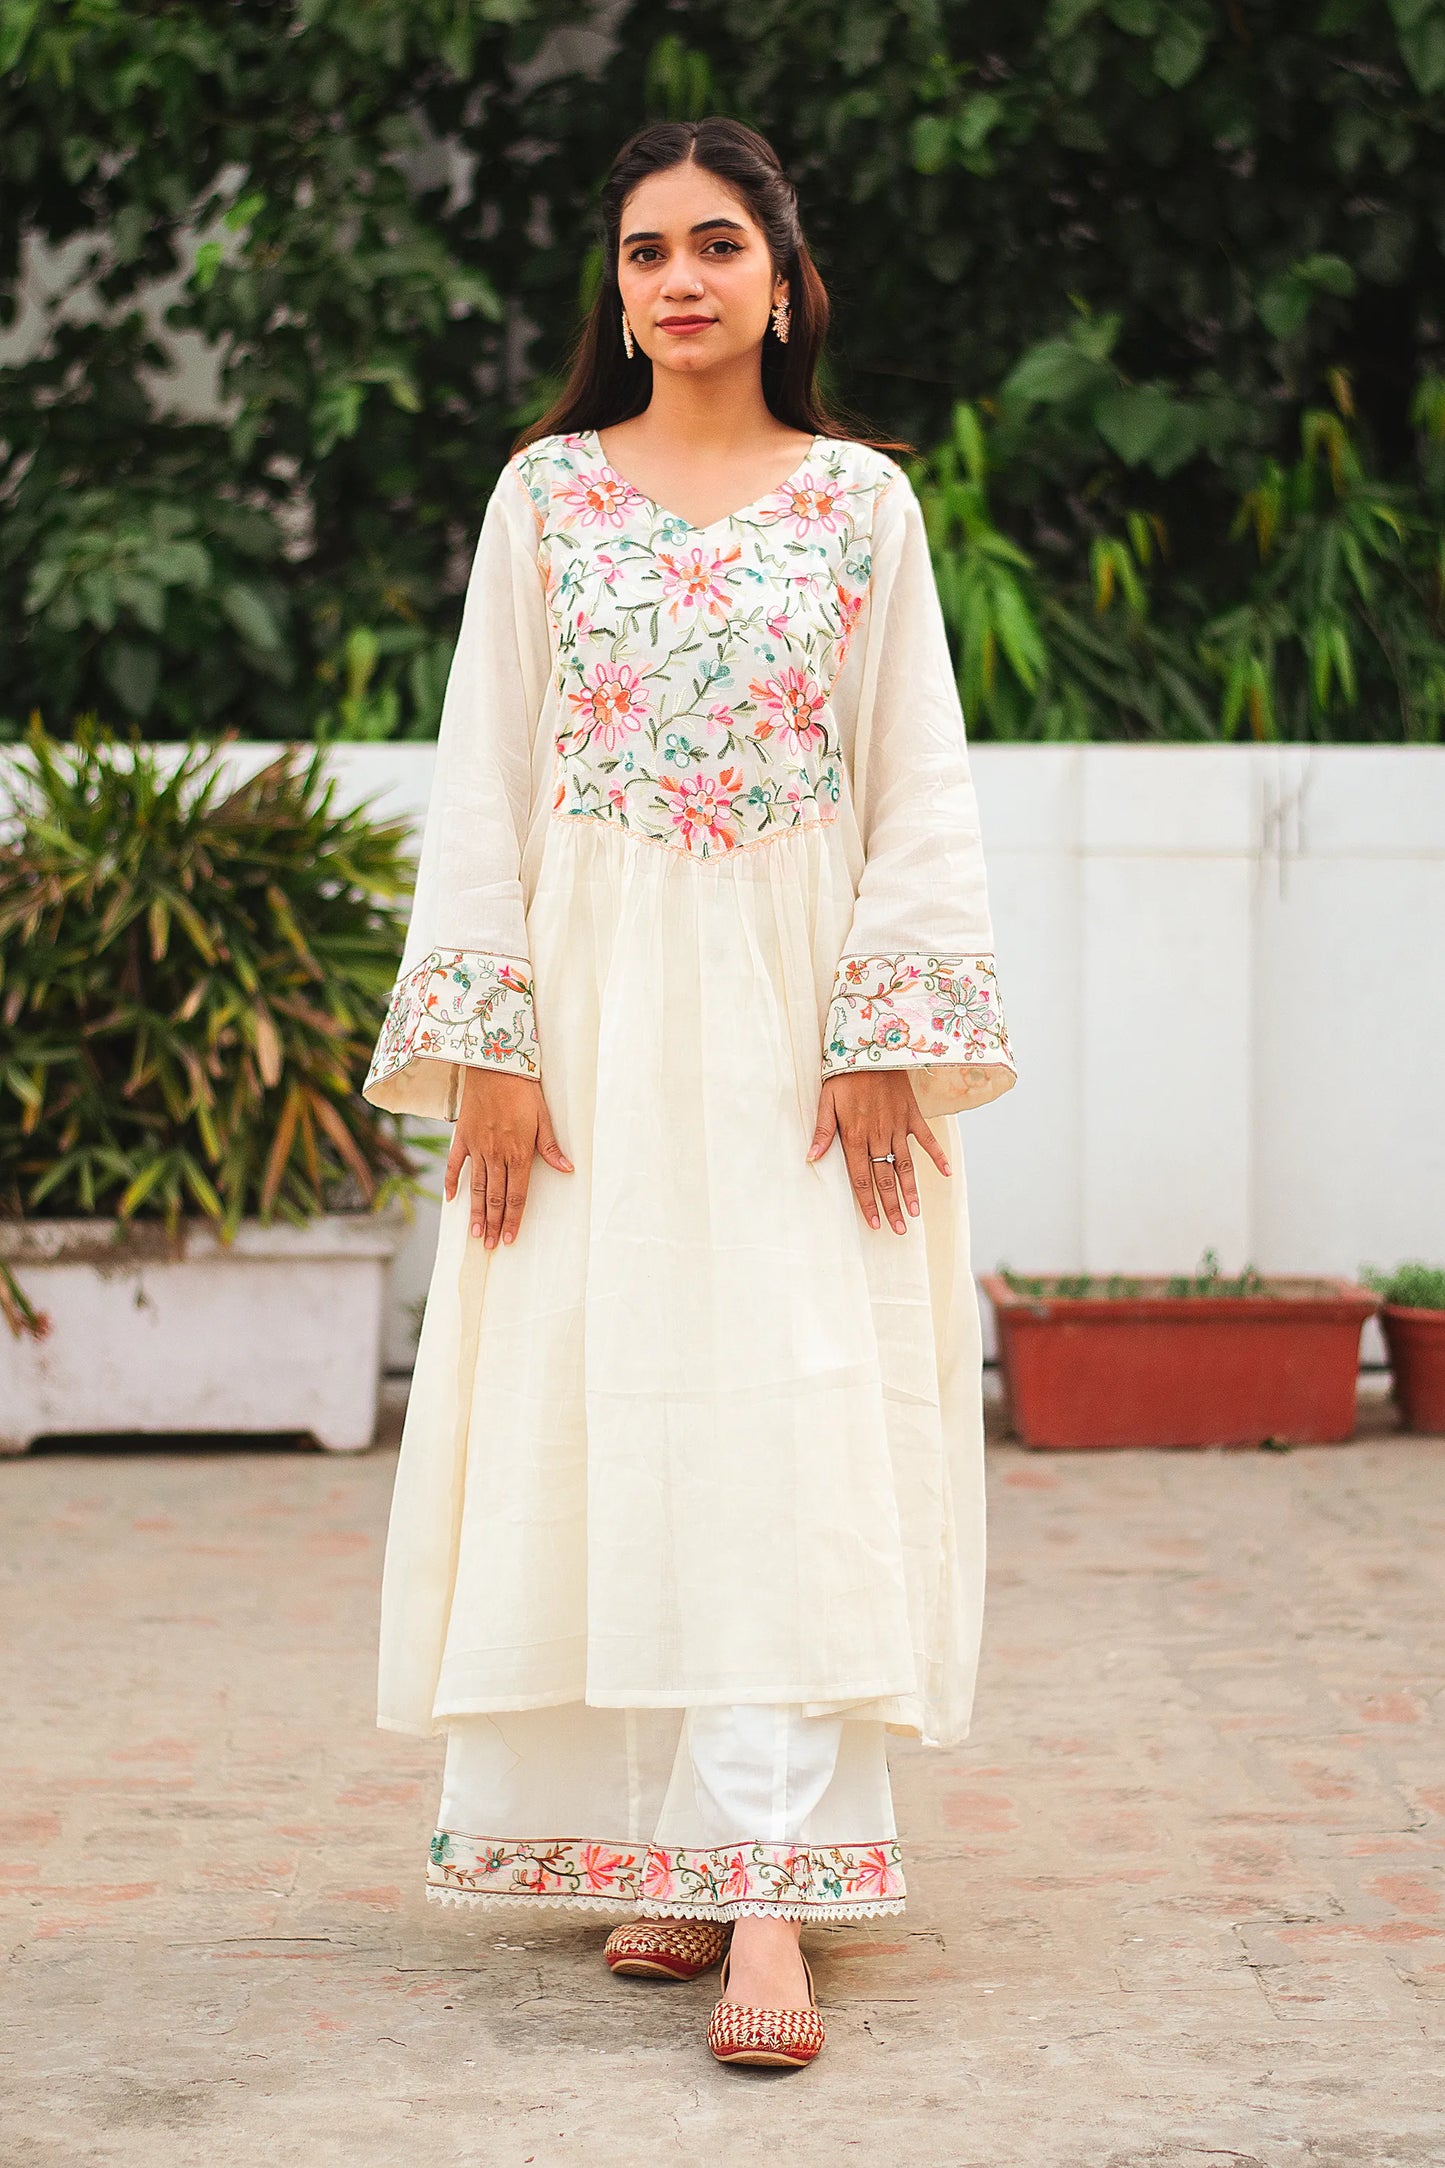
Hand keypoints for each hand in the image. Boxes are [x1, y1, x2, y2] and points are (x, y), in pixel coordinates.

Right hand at [443, 1066, 573, 1247]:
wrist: (494, 1065)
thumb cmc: (523, 1090)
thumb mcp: (543, 1117)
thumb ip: (551, 1147)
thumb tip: (567, 1169)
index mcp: (519, 1152)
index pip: (517, 1195)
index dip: (514, 1219)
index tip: (511, 1238)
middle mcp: (496, 1154)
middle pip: (496, 1197)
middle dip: (495, 1224)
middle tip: (491, 1246)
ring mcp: (477, 1148)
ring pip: (477, 1187)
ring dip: (476, 1212)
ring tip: (476, 1234)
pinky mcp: (462, 1137)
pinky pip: (455, 1165)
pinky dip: (452, 1183)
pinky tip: (452, 1200)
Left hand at [805, 1072, 949, 1233]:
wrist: (870, 1046)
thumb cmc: (843, 1076)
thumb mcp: (826, 1101)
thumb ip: (822, 1132)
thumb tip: (811, 1158)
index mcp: (854, 1135)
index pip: (861, 1177)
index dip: (867, 1202)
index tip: (874, 1223)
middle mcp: (878, 1134)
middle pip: (885, 1177)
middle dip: (891, 1206)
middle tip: (899, 1230)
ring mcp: (897, 1125)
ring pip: (905, 1165)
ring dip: (911, 1190)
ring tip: (915, 1213)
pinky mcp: (911, 1114)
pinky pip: (926, 1138)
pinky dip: (937, 1155)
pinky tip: (946, 1173)